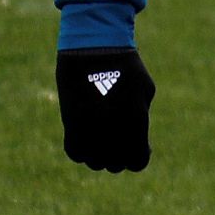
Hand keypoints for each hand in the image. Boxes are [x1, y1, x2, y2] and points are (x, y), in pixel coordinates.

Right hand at [56, 47, 155, 171]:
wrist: (94, 49)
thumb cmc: (126, 68)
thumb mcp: (144, 91)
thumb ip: (141, 121)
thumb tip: (138, 144)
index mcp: (134, 121)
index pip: (138, 162)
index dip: (141, 158)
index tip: (143, 148)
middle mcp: (110, 130)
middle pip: (116, 165)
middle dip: (122, 157)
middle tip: (124, 142)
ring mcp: (87, 128)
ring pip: (94, 162)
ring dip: (102, 156)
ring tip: (107, 139)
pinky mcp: (69, 123)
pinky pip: (75, 152)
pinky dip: (84, 151)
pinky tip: (91, 138)